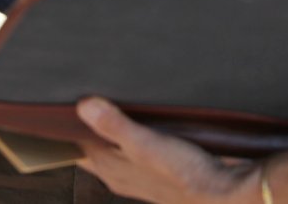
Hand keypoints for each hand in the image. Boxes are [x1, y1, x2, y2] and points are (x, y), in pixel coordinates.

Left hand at [75, 97, 258, 203]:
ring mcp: (140, 175)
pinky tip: (144, 119)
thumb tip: (83, 106)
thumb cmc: (185, 174)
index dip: (69, 126)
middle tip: (86, 95)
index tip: (62, 103)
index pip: (78, 147)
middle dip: (89, 125)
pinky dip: (135, 134)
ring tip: (112, 101)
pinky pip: (137, 151)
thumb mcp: (146, 145)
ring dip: (113, 128)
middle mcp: (121, 175)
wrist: (224, 193)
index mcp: (111, 170)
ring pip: (116, 149)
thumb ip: (115, 125)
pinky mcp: (159, 172)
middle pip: (94, 147)